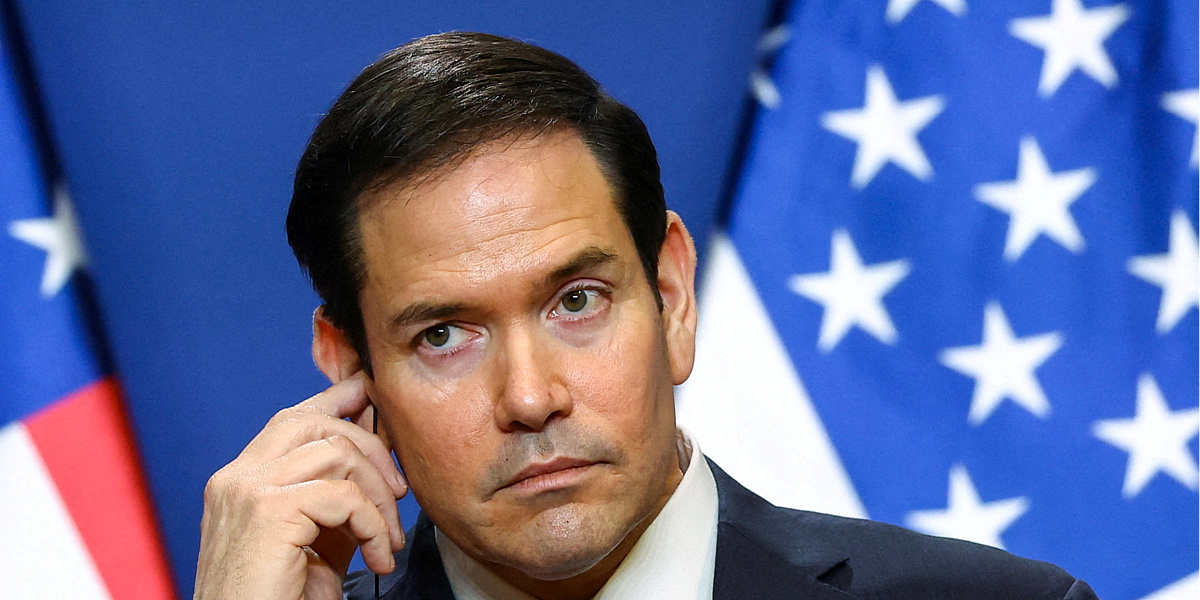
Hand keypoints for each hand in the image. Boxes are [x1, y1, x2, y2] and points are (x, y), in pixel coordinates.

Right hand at [194, 373, 407, 599]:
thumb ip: (338, 498)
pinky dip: (373, 525)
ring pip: (337, 453)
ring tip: (386, 541)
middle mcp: (236, 478)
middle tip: (397, 494)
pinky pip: (344, 496)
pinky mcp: (267, 511)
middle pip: (317, 423)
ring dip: (377, 497)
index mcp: (240, 480)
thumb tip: (377, 458)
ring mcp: (246, 490)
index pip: (293, 419)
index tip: (371, 398)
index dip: (337, 402)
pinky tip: (377, 558)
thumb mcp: (317, 541)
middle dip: (371, 449)